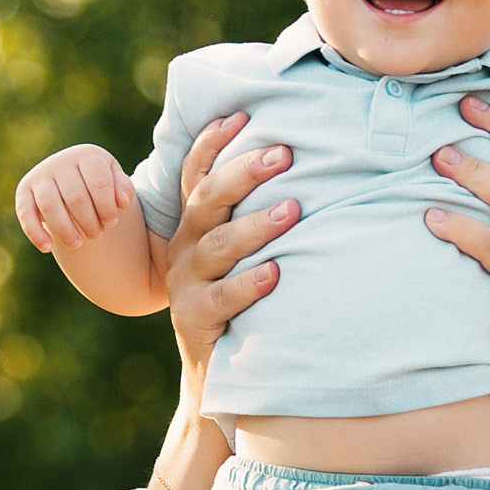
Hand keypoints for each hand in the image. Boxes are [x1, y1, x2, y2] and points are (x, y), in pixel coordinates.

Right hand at [15, 143, 136, 251]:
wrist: (70, 175)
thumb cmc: (95, 180)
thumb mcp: (114, 178)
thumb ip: (123, 187)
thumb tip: (123, 201)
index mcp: (86, 155)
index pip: (99, 182)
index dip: (107, 207)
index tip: (112, 223)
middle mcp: (60, 162)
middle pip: (76, 197)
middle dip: (89, 222)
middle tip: (97, 234)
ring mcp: (40, 175)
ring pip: (51, 206)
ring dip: (66, 230)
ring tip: (77, 243)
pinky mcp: (24, 191)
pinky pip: (25, 212)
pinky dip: (35, 232)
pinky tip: (48, 247)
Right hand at [161, 112, 299, 369]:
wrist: (214, 375)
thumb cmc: (241, 304)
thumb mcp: (240, 256)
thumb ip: (254, 217)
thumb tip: (305, 167)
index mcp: (193, 226)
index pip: (197, 175)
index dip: (214, 143)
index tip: (242, 115)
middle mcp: (185, 248)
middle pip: (207, 200)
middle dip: (244, 173)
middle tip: (283, 154)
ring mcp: (186, 283)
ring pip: (218, 246)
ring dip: (256, 225)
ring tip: (292, 210)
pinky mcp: (193, 318)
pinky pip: (222, 298)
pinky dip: (248, 284)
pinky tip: (275, 272)